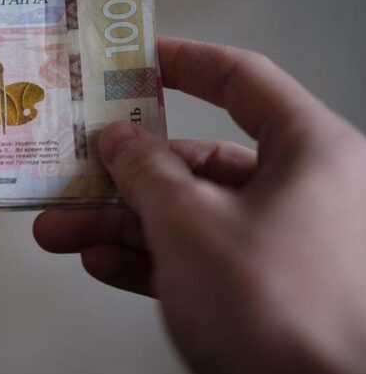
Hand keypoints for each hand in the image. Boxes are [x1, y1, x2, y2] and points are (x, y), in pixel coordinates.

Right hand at [34, 37, 365, 373]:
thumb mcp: (191, 224)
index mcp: (311, 153)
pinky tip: (103, 261)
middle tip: (74, 170)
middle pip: (199, 162)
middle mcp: (304, 194)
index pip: (241, 83)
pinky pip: (195, 261)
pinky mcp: (262, 293)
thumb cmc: (283, 309)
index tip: (136, 63)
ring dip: (120, 223)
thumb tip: (120, 141)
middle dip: (123, 174)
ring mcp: (282, 247)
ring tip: (62, 228)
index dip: (183, 65)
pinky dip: (148, 259)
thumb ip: (146, 173)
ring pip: (189, 217)